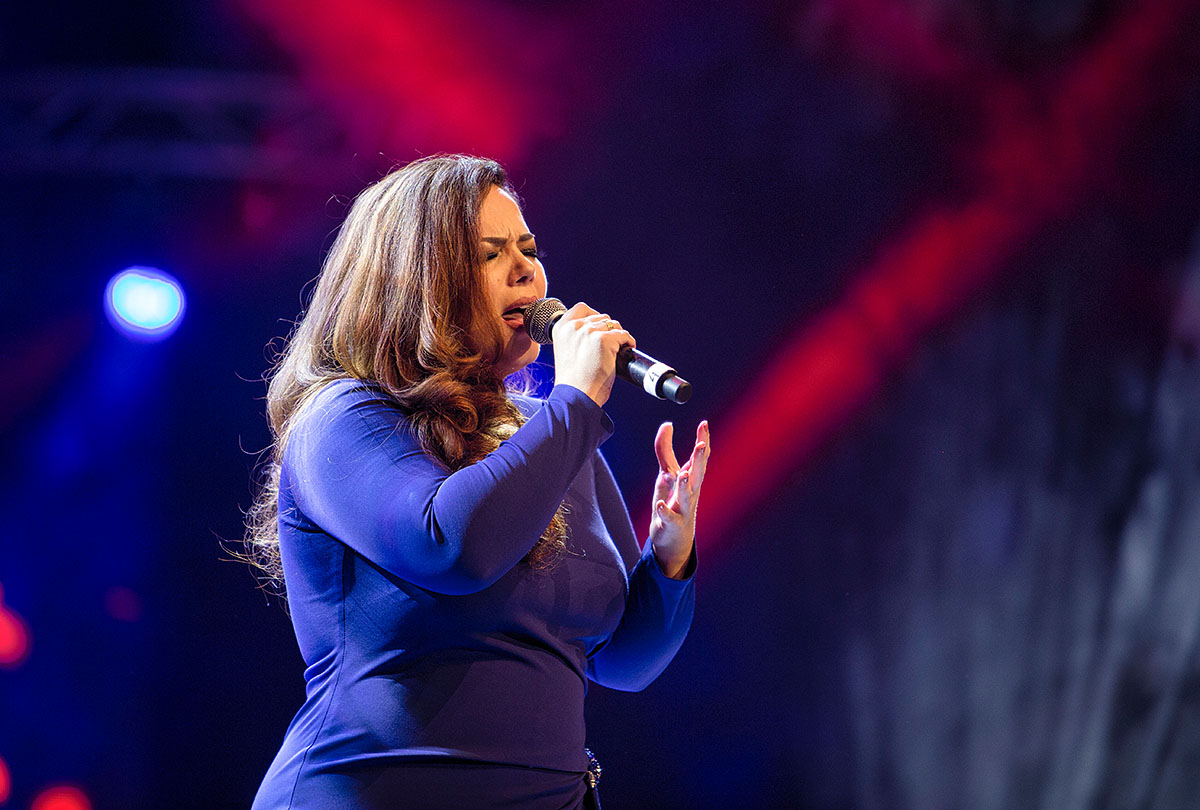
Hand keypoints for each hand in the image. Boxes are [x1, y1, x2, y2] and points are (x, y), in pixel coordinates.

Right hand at [551, 302, 635, 406]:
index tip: (600, 327)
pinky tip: (626, 350)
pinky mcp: (604, 340)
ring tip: (618, 349)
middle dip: (608, 329)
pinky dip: (628, 342)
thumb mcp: (567, 351)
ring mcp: (589, 332)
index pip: (581, 307)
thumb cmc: (573, 380)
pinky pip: (624, 335)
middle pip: (600, 316)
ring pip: (613, 325)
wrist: (576, 395)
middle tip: (610, 344)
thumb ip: (576, 336)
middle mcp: (574, 326)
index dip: (594, 315)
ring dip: (618, 336)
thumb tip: (599, 327)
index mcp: (561, 328)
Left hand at [649, 420, 709, 578]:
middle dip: (699, 460)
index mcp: (691, 479)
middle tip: (702, 445)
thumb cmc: (673, 502)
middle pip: (697, 475)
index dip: (702, 441)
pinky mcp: (672, 524)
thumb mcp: (667, 473)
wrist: (674, 538)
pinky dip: (665, 511)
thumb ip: (665, 450)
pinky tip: (660, 505)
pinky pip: (669, 518)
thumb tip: (667, 424)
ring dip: (685, 485)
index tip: (704, 424)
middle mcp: (690, 493)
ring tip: (683, 473)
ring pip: (686, 497)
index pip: (699, 458)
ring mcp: (682, 509)